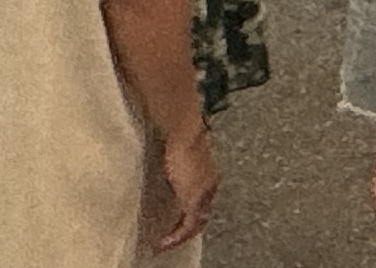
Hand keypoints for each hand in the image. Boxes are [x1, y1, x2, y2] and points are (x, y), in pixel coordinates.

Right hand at [148, 127, 216, 252]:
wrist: (185, 131)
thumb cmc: (181, 136)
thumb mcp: (182, 156)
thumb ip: (181, 167)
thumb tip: (173, 169)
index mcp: (210, 176)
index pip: (204, 202)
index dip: (192, 214)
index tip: (177, 221)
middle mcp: (210, 187)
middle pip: (203, 215)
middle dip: (188, 229)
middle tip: (172, 238)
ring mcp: (204, 194)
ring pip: (197, 223)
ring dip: (181, 236)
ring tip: (166, 244)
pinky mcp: (193, 200)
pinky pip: (188, 225)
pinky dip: (177, 236)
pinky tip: (165, 241)